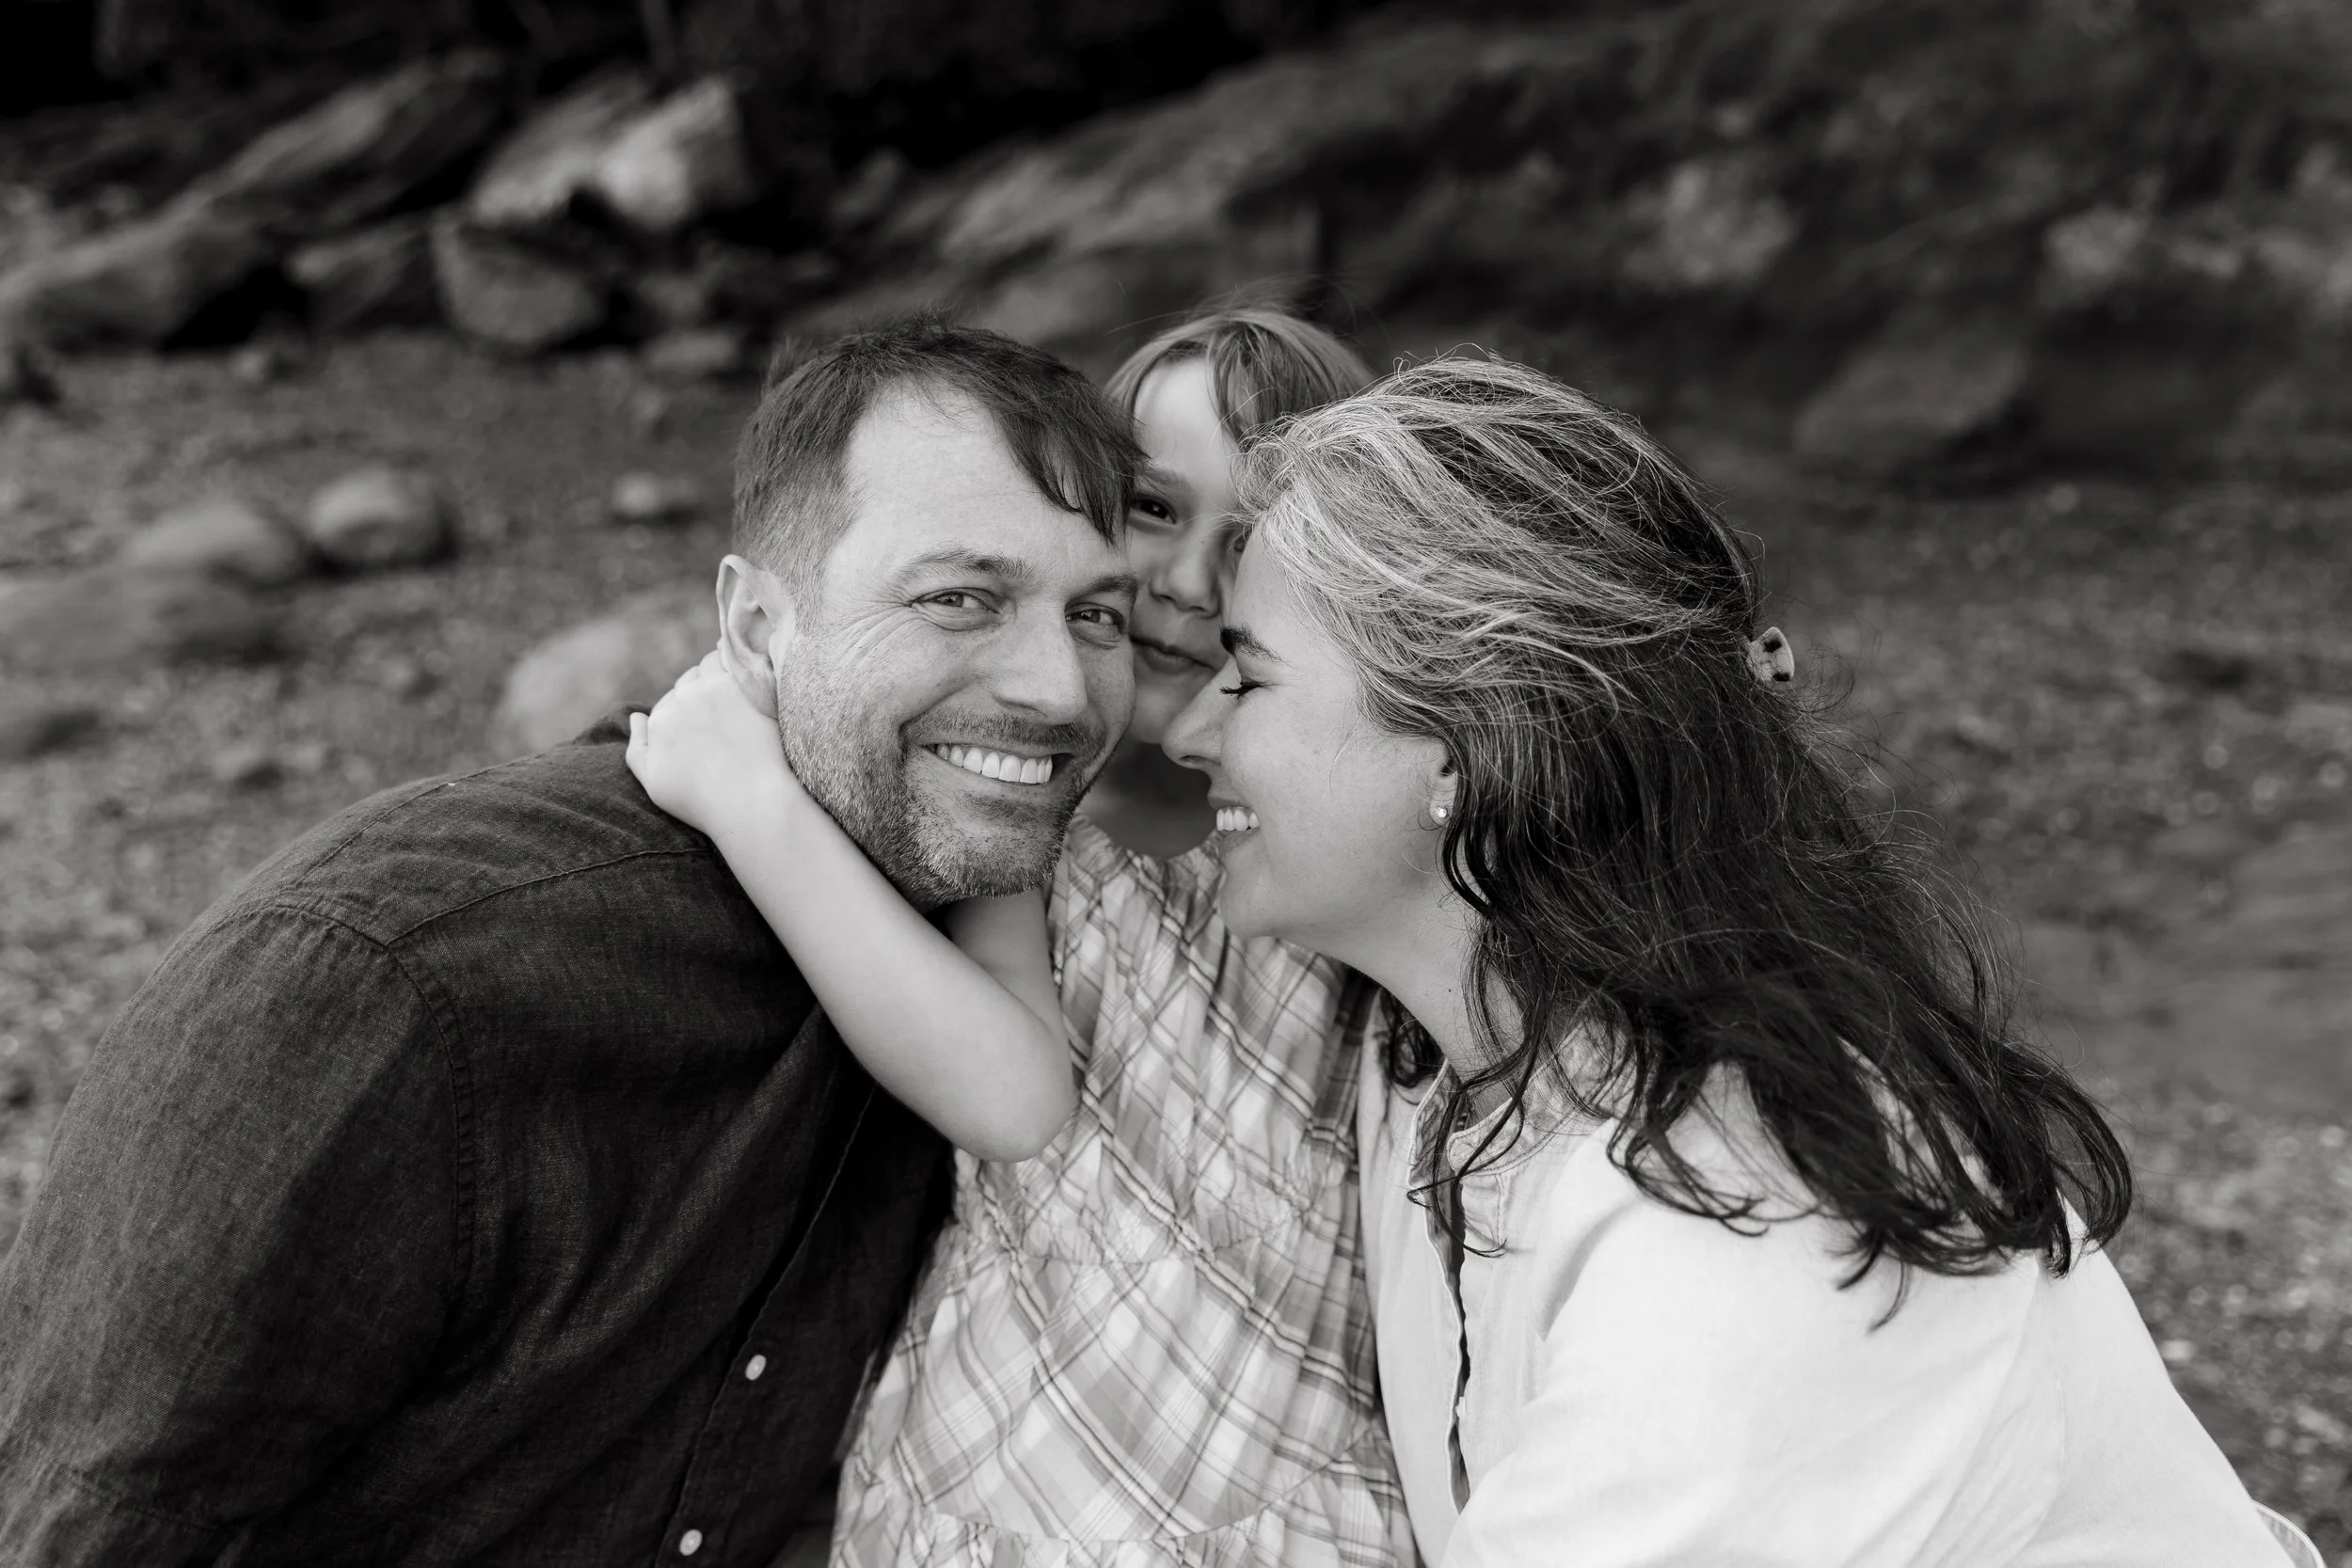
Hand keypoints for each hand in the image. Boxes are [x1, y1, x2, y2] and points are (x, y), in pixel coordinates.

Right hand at [626, 649, 803, 838]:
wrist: (750, 801)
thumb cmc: (703, 801)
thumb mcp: (656, 785)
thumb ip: (637, 750)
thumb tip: (636, 717)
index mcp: (658, 722)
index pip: (670, 701)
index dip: (687, 710)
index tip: (706, 723)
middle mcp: (680, 700)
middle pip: (688, 681)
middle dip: (700, 691)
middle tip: (723, 711)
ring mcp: (711, 690)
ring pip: (709, 665)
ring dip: (717, 672)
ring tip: (735, 693)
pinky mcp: (741, 686)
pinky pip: (734, 661)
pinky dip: (737, 664)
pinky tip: (748, 675)